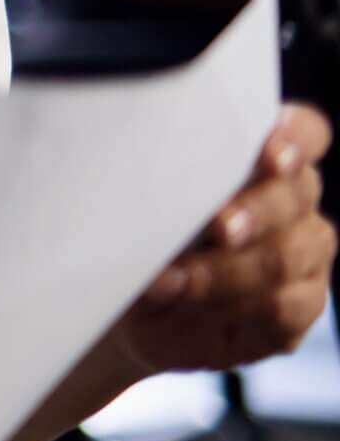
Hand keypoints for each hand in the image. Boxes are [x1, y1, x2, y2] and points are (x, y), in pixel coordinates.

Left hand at [121, 104, 333, 373]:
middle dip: (254, 212)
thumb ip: (159, 180)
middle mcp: (293, 201)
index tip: (270, 155)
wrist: (135, 307)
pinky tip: (194, 303)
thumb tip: (141, 179)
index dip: (296, 139)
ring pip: (287, 256)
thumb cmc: (138, 234)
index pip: (305, 133)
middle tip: (218, 227)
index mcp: (264, 157)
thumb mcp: (140, 201)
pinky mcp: (301, 306)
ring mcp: (305, 254)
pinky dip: (233, 305)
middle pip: (297, 196)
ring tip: (176, 278)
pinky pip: (284, 307)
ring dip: (228, 269)